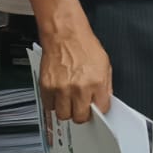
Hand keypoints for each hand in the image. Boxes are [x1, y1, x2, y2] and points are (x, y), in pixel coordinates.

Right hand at [38, 19, 111, 133]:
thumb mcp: (105, 64)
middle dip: (82, 113)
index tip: (95, 108)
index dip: (98, 110)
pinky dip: (53, 103)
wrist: (65, 35)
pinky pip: (49, 106)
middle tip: (81, 106)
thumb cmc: (84, 46)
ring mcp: (61, 89)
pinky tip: (58, 94)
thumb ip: (105, 86)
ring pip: (63, 115)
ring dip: (67, 110)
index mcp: (96, 83)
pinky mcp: (47, 87)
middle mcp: (79, 88)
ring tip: (69, 99)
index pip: (101, 110)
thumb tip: (104, 101)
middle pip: (80, 117)